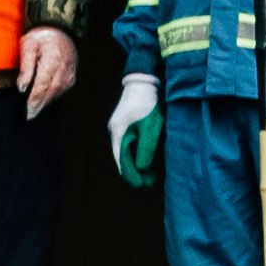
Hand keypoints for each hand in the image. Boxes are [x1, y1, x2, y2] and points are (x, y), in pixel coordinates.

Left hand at [17, 26, 78, 120]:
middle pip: (51, 93)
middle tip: (29, 116)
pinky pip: (62, 90)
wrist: (59, 28)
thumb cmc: (41, 35)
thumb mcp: (28, 45)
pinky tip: (45, 101)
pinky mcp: (72, 76)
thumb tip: (22, 87)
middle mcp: (64, 69)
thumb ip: (26, 67)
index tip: (27, 112)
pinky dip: (53, 97)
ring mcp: (70, 73)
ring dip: (46, 103)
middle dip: (39, 106)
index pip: (42, 86)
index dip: (35, 101)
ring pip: (57, 93)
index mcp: (52, 61)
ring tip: (35, 111)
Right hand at [107, 72, 161, 186]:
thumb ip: (145, 149)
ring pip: (125, 151)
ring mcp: (118, 127)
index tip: (144, 185)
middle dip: (135, 171)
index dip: (132, 176)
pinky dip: (136, 153)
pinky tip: (147, 157)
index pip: (121, 162)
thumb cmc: (148, 103)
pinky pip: (128, 144)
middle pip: (122, 158)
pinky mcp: (125, 124)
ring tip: (151, 173)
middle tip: (150, 181)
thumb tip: (141, 169)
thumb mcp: (150, 128)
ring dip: (136, 163)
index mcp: (118, 134)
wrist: (144, 80)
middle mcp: (115, 132)